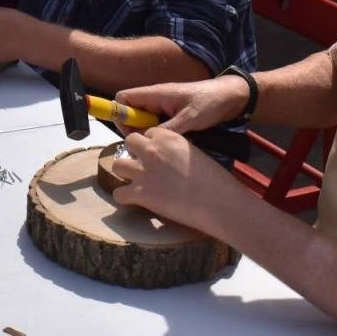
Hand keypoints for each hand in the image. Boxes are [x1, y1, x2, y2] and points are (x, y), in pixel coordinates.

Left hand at [110, 126, 252, 236]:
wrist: (219, 203)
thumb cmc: (215, 180)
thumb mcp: (194, 152)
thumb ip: (175, 150)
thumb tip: (168, 159)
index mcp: (168, 137)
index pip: (147, 133)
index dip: (150, 144)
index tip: (157, 156)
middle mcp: (152, 150)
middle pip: (128, 143)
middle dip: (134, 153)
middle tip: (144, 167)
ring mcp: (144, 171)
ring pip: (117, 165)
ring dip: (125, 173)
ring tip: (135, 183)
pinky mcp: (141, 193)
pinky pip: (118, 193)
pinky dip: (124, 198)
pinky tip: (134, 201)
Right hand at [116, 76, 250, 135]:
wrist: (231, 97)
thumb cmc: (210, 102)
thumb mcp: (190, 118)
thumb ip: (169, 129)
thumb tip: (148, 141)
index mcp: (155, 93)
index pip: (123, 98)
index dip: (120, 115)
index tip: (131, 134)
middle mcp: (156, 99)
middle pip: (132, 113)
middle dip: (135, 129)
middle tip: (147, 145)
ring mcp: (164, 107)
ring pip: (145, 121)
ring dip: (148, 134)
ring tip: (159, 148)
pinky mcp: (173, 114)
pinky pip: (158, 125)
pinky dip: (160, 134)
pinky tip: (170, 145)